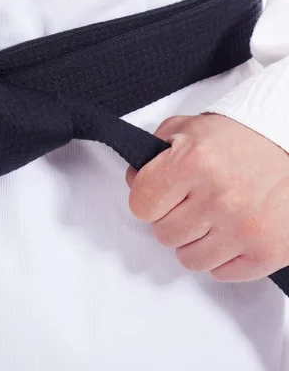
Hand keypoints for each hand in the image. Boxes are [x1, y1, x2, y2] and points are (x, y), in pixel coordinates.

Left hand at [126, 114, 288, 281]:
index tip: (162, 194)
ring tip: (214, 217)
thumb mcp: (189, 129)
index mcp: (193, 162)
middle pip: (163, 234)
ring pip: (189, 259)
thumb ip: (152, 153)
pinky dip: (222, 257)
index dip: (148, 199)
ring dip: (196, 241)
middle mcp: (219, 196)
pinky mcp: (269, 252)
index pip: (140, 205)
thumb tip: (134, 182)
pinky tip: (232, 232)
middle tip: (193, 202)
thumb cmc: (241, 139)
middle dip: (173, 219)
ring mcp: (245, 228)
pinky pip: (221, 273)